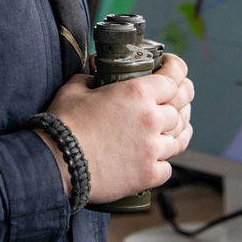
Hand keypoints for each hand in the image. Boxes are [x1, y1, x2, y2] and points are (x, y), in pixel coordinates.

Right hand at [34, 53, 193, 205]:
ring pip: (180, 137)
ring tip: (173, 128)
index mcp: (136, 93)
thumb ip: (90, 78)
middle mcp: (151, 119)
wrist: (58, 162)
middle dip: (183, 98)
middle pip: (182, 107)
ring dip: (177, 131)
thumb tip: (94, 79)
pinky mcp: (148, 174)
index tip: (174, 67)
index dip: (177, 69)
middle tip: (179, 96)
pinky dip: (163, 161)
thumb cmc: (65, 124)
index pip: (173, 78)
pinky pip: (168, 166)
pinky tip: (157, 157)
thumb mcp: (75, 88)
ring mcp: (152, 148)